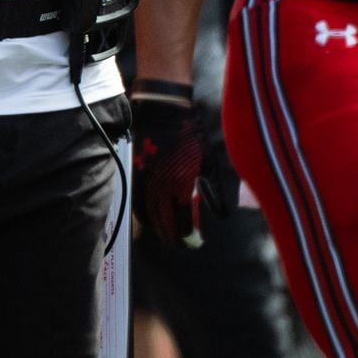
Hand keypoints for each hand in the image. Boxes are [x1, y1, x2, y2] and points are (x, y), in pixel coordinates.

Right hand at [131, 93, 216, 246]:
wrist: (162, 112)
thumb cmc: (189, 136)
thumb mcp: (207, 163)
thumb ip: (213, 192)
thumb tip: (221, 214)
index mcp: (181, 185)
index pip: (183, 220)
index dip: (187, 234)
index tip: (193, 242)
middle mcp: (161, 188)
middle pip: (165, 223)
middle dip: (172, 236)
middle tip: (179, 244)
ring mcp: (145, 183)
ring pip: (149, 216)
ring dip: (157, 230)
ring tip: (165, 237)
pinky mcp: (136, 176)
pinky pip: (138, 204)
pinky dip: (144, 217)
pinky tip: (149, 222)